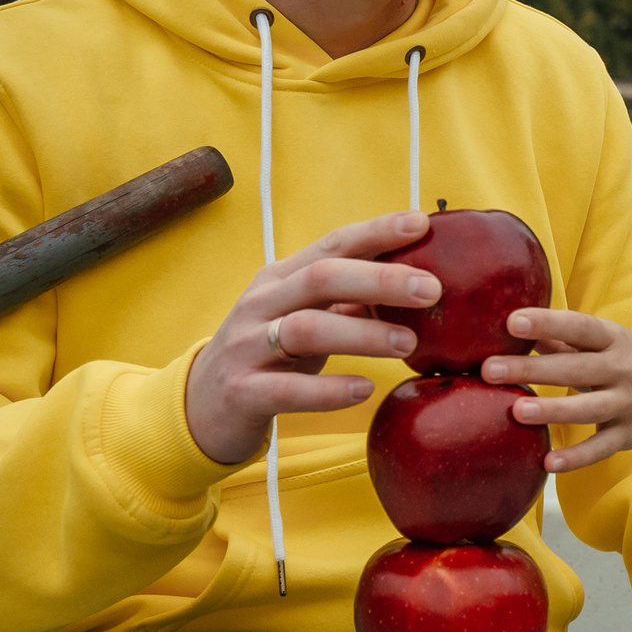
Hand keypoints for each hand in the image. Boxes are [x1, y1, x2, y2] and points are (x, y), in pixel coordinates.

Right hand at [183, 211, 436, 465]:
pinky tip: (365, 388)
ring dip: (362, 334)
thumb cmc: (271, 355)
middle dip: (380, 279)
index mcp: (281, 278)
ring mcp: (247, 347)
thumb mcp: (306, 317)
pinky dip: (328, 390)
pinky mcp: (242, 393)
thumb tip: (418, 280)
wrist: (200, 407)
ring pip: (305, 329)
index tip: (422, 224)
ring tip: (408, 344)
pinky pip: (287, 389)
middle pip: (322, 278)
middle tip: (432, 289)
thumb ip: (349, 299)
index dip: (376, 231)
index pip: (332, 244)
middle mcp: (261, 303)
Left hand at [479, 307, 631, 469]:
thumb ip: (563, 339)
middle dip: (532, 369)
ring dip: (552, 410)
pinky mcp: (628, 434)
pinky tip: (547, 462)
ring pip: (588, 409)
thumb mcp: (605, 342)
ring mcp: (627, 403)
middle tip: (490, 369)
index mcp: (614, 339)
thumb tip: (514, 328)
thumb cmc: (629, 359)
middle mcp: (622, 369)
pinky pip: (600, 448)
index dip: (547, 323)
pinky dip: (576, 457)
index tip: (512, 322)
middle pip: (575, 368)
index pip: (579, 327)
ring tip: (516, 412)